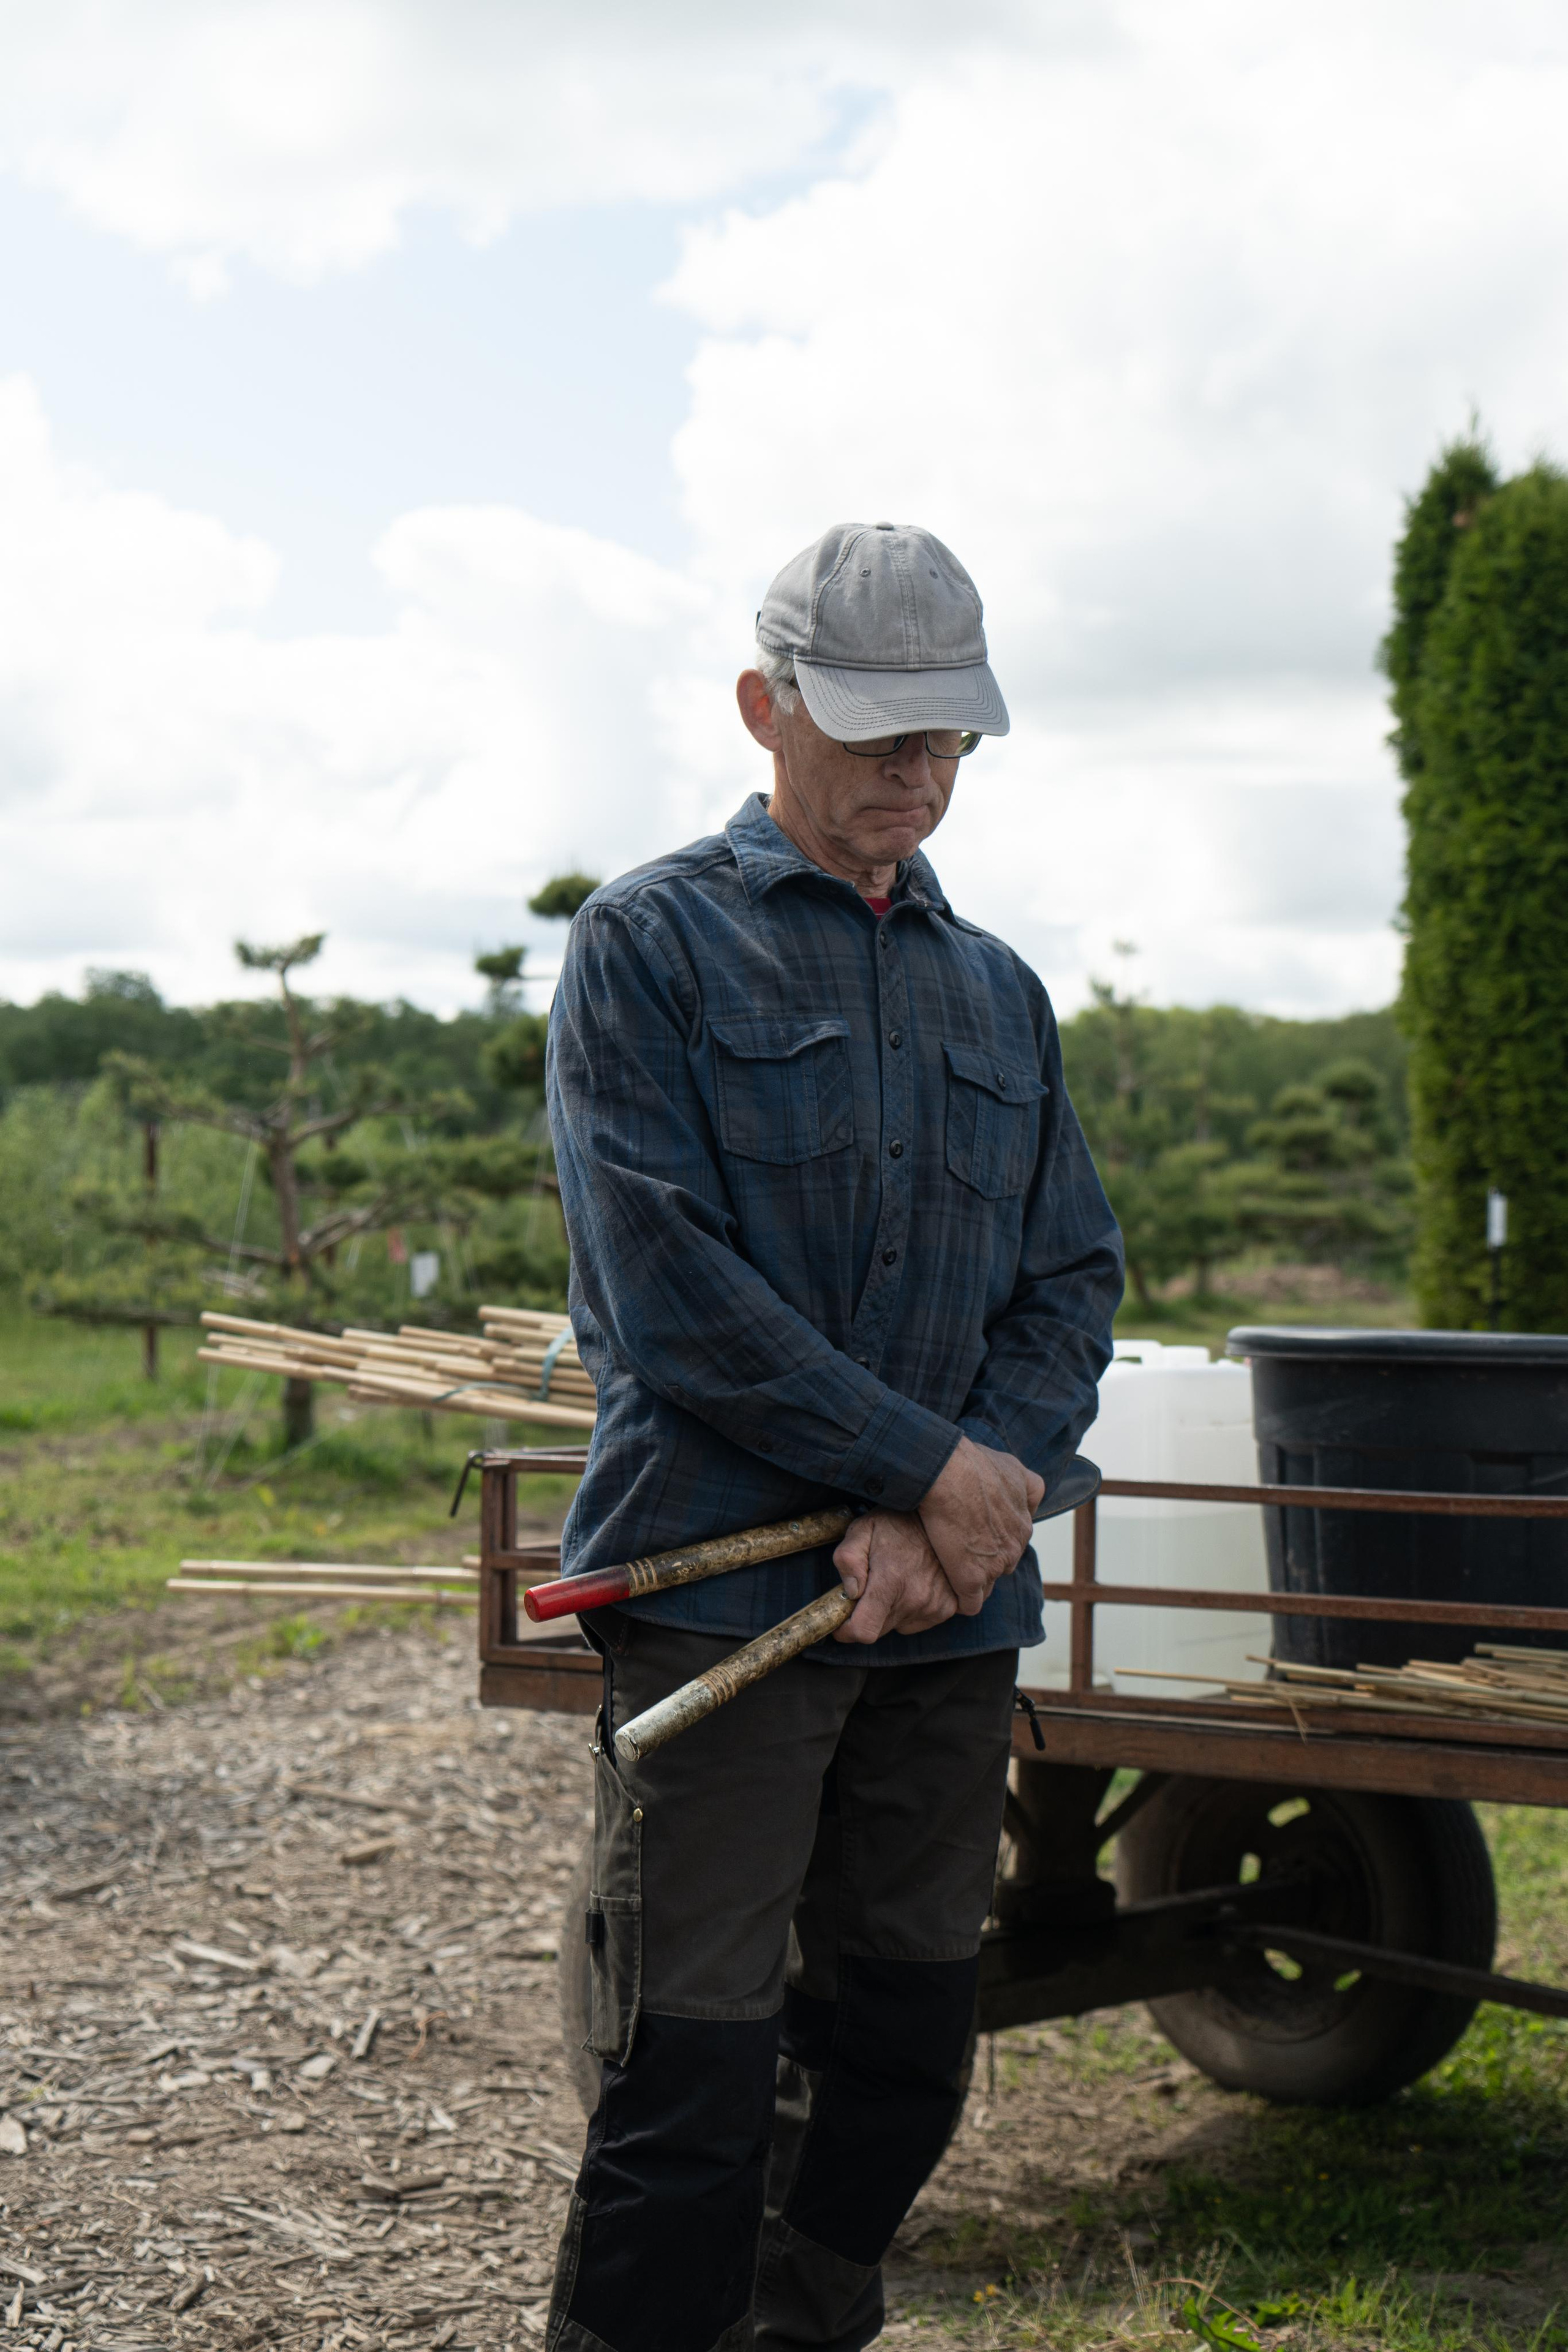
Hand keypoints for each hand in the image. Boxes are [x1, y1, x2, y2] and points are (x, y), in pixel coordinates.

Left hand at [831, 1510, 959, 1642]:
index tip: (841, 1623)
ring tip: (895, 1580)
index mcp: (891, 1581)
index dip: (847, 1631)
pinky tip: (912, 1584)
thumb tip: (850, 1592)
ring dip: (890, 1611)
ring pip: (898, 1625)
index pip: (864, 1630)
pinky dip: (911, 1609)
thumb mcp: (862, 1529)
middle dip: (867, 1615)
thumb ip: (848, 1559)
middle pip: (879, 1630)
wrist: (941, 1515)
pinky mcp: (948, 1607)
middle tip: (869, 1588)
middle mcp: (915, 1599)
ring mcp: (935, 1605)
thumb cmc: (897, 1522)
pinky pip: (918, 1621)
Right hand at [917, 1435, 1044, 1615]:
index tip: (977, 1531)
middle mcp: (1014, 1547)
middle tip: (961, 1546)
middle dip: (986, 1559)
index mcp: (1023, 1525)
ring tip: (950, 1569)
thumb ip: (1028, 1487)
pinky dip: (963, 1599)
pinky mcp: (970, 1579)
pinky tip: (952, 1592)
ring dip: (973, 1578)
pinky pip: (971, 1603)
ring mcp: (994, 1566)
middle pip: (1002, 1563)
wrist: (949, 1473)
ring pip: (987, 1582)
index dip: (994, 1539)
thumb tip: (1030, 1498)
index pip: (1013, 1543)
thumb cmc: (975, 1464)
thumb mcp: (1014, 1467)